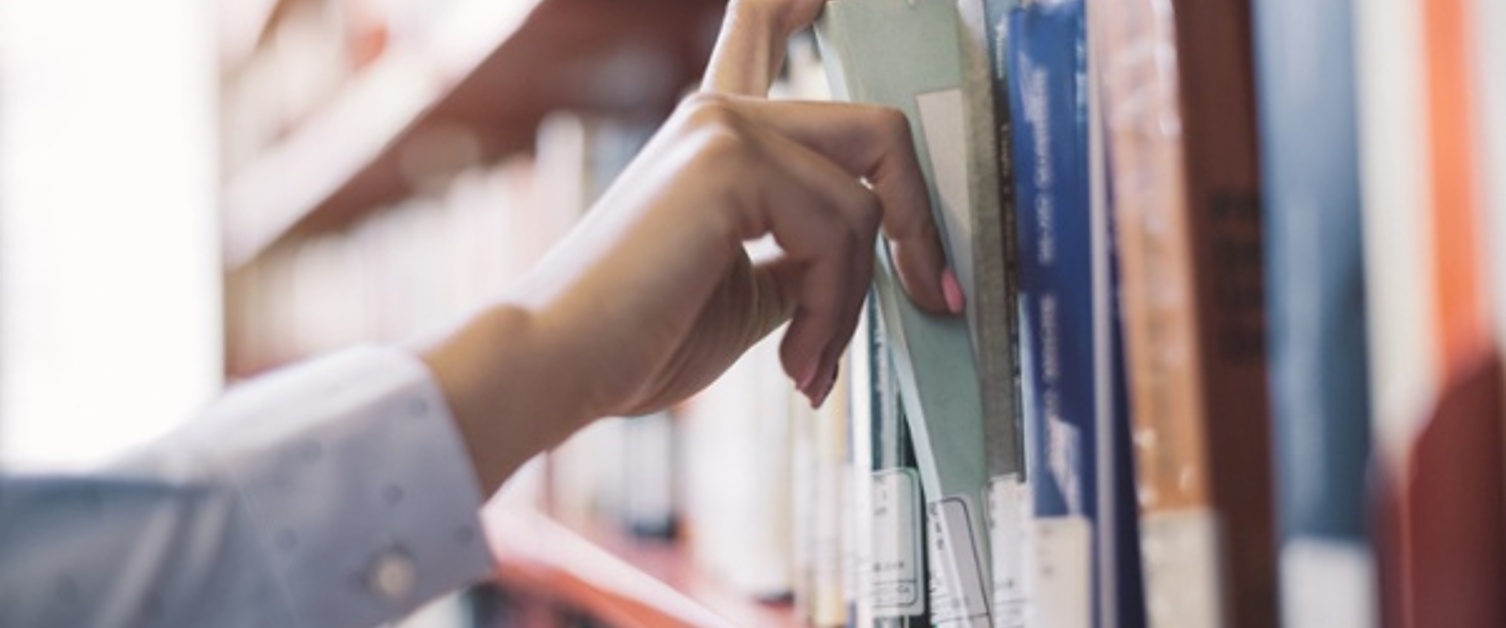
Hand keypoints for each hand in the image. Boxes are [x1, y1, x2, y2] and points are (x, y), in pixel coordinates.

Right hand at [422, 0, 958, 493]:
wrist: (560, 366)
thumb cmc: (637, 341)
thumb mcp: (751, 292)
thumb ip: (806, 257)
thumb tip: (871, 261)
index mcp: (715, 138)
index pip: (762, 33)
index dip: (794, 6)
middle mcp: (720, 112)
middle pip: (878, 133)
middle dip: (918, 227)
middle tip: (933, 296)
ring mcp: (724, 126)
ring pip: (865, 204)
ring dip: (855, 303)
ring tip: (811, 363)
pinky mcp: (729, 159)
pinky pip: (840, 232)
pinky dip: (835, 310)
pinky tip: (796, 359)